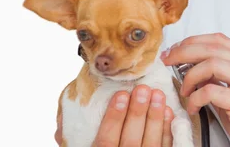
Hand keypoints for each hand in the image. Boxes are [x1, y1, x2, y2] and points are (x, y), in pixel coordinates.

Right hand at [55, 85, 174, 145]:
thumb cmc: (102, 146)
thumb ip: (71, 138)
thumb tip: (62, 125)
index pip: (106, 141)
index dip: (114, 118)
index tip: (121, 95)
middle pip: (131, 141)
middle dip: (138, 113)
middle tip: (142, 90)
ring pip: (151, 144)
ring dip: (155, 118)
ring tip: (157, 95)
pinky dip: (167, 131)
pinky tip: (167, 112)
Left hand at [162, 33, 229, 146]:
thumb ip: (223, 80)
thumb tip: (194, 72)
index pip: (219, 40)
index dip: (194, 41)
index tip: (177, 49)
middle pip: (212, 47)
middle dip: (184, 51)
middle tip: (168, 61)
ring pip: (211, 63)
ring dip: (190, 75)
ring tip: (184, 90)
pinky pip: (211, 91)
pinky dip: (196, 98)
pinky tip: (193, 108)